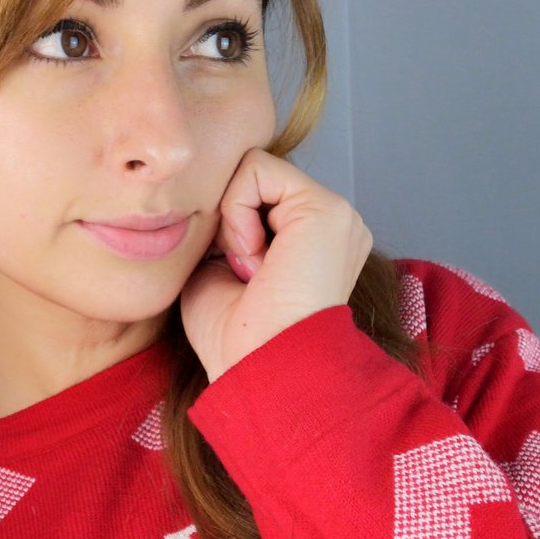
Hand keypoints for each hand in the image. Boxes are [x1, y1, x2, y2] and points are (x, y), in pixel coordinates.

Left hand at [180, 149, 371, 381]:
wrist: (259, 369)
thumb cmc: (233, 337)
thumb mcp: (215, 269)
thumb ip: (221, 228)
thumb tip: (205, 192)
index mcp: (309, 243)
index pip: (254, 194)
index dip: (227, 225)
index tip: (233, 273)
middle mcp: (329, 227)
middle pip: (254, 179)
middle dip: (230, 220)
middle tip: (242, 273)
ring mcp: (334, 215)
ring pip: (254, 170)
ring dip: (234, 220)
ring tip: (250, 270)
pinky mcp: (326, 209)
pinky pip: (257, 169)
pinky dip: (236, 211)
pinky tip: (252, 257)